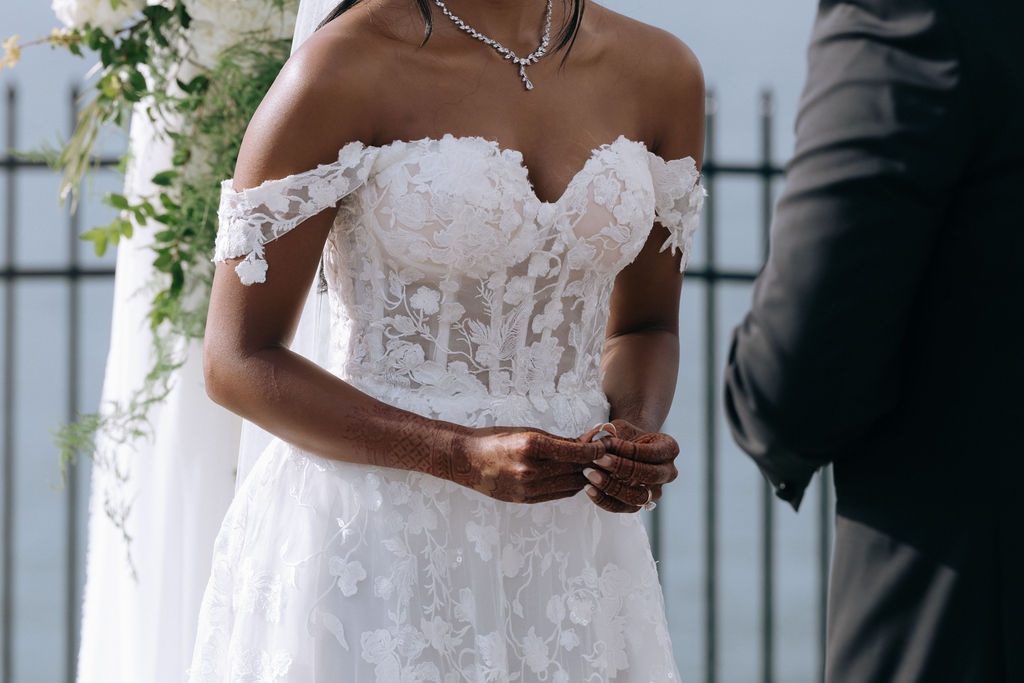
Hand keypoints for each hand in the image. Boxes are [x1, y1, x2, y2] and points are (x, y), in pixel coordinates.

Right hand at [448, 426, 606, 503]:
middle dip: (593, 463)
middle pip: (577, 470)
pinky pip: (559, 495)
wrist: (465, 460)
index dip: (596, 449)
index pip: (577, 452)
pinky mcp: (526, 500)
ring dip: (583, 476)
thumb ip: (558, 440)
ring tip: (588, 465)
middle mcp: (531, 470)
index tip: (605, 444)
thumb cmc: (496, 439)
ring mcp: (528, 488)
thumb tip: (588, 442)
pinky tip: (572, 476)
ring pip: (571, 486)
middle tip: (603, 454)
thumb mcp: (527, 431)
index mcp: (532, 447)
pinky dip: (570, 485)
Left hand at [577, 419, 678, 512]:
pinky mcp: (640, 504)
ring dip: (611, 487)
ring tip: (589, 474)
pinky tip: (589, 488)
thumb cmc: (625, 435)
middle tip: (597, 460)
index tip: (605, 444)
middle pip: (649, 475)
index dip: (627, 450)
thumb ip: (609, 434)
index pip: (650, 452)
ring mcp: (656, 491)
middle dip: (621, 468)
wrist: (627, 446)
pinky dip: (604, 500)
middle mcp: (668, 472)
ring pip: (638, 496)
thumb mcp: (619, 428)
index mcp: (669, 449)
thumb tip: (594, 442)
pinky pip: (623, 508)